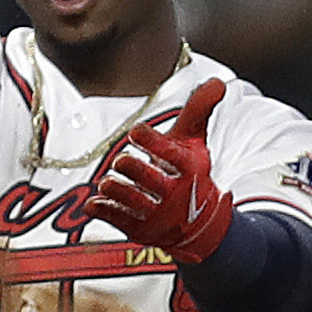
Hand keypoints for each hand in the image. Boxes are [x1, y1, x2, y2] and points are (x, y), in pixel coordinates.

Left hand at [86, 77, 234, 260]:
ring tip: (108, 182)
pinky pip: (117, 220)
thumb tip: (218, 83)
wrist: (198, 224)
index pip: (172, 154)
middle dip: (132, 168)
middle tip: (121, 160)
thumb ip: (198, 111)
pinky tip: (93, 203)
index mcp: (189, 168)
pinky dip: (102, 210)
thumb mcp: (194, 142)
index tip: (136, 131)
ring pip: (132, 201)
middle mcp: (175, 193)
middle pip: (150, 180)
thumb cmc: (190, 174)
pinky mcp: (139, 228)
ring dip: (115, 189)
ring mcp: (157, 213)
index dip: (152, 141)